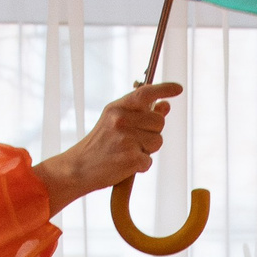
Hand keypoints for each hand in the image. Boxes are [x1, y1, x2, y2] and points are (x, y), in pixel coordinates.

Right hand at [32, 81, 178, 211]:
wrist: (79, 168)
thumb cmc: (100, 144)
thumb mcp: (115, 122)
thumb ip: (140, 113)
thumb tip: (165, 106)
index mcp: (117, 108)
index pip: (146, 93)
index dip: (164, 89)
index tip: (178, 89)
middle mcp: (121, 120)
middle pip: (159, 122)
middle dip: (152, 132)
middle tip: (134, 140)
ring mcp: (126, 139)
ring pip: (157, 142)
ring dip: (147, 150)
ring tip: (127, 152)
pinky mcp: (130, 159)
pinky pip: (149, 160)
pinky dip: (141, 165)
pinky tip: (125, 164)